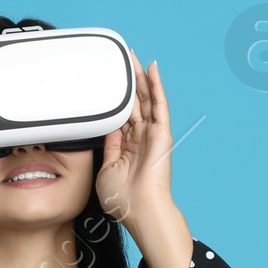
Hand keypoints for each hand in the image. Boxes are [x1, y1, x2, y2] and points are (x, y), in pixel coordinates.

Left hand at [96, 57, 177, 228]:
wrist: (141, 209)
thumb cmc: (123, 199)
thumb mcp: (105, 169)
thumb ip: (106, 147)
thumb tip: (105, 128)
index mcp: (126, 147)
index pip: (120, 116)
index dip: (115, 98)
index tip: (107, 82)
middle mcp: (140, 138)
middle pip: (134, 102)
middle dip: (128, 81)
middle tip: (121, 60)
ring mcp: (152, 134)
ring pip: (146, 98)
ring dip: (140, 77)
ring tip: (133, 57)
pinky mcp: (162, 133)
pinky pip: (159, 104)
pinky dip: (157, 85)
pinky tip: (152, 68)